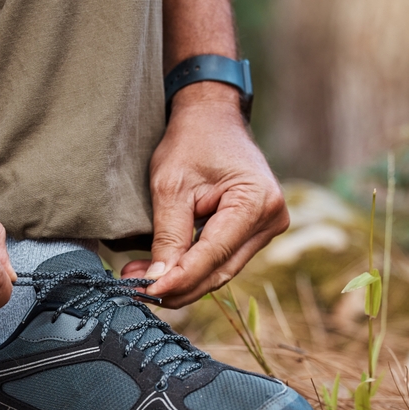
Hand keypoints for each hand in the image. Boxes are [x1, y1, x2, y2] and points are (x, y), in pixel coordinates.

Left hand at [122, 84, 288, 306]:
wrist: (212, 117)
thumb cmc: (192, 142)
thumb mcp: (170, 187)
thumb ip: (168, 237)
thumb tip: (157, 282)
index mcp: (256, 201)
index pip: (213, 254)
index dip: (179, 278)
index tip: (147, 292)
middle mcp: (271, 218)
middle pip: (220, 269)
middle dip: (178, 285)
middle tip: (137, 290)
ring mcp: (267, 227)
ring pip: (221, 270)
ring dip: (182, 280)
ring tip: (142, 281)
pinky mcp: (255, 231)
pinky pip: (223, 259)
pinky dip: (193, 268)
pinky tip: (162, 270)